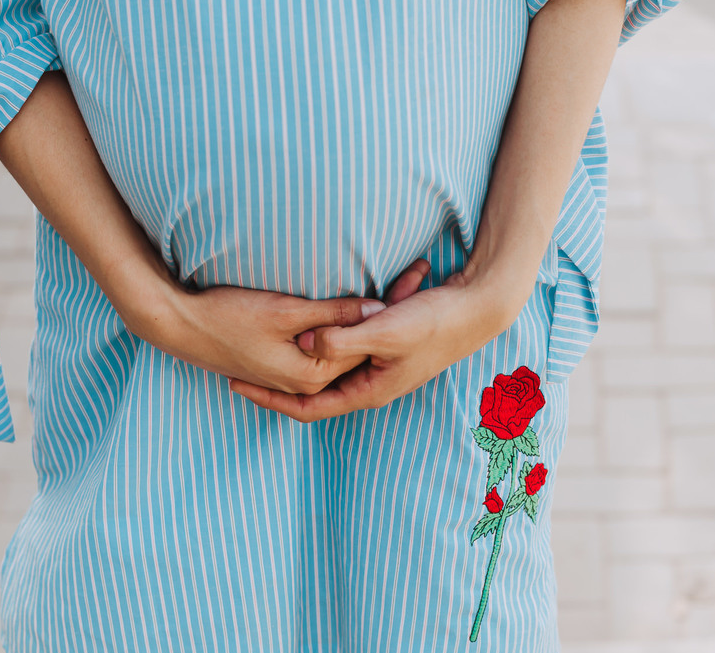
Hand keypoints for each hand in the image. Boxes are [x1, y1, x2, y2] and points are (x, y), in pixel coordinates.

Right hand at [124, 259, 430, 395]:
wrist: (179, 325)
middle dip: (388, 311)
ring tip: (400, 284)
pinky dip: (343, 324)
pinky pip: (325, 343)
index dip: (393, 308)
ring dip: (367, 318)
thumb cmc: (228, 314)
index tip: (416, 279)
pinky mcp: (284, 362)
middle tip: (418, 275)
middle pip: (359, 344)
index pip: (366, 342)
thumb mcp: (286, 310)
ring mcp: (294, 374)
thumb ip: (334, 312)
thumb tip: (378, 308)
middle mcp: (307, 380)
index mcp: (312, 373)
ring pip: (344, 343)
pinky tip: (356, 302)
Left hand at [226, 261, 527, 421]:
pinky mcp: (387, 341)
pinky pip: (351, 338)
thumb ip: (342, 339)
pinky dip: (338, 324)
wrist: (479, 308)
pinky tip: (321, 308)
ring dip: (309, 344)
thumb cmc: (435, 321)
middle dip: (280, 373)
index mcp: (368, 390)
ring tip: (271, 332)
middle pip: (314, 385)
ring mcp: (379, 363)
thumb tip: (303, 345)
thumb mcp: (384, 330)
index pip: (306, 407)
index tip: (235, 384)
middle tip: (241, 361)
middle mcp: (371, 382)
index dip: (268, 399)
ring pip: (331, 358)